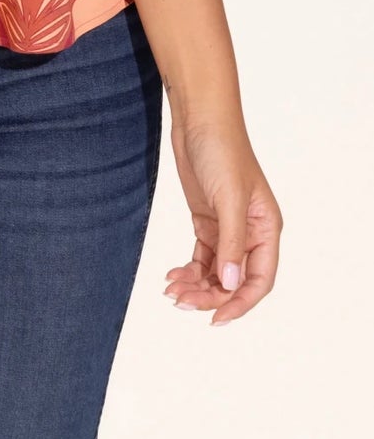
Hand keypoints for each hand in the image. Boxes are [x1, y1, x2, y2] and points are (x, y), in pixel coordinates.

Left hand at [163, 114, 282, 324]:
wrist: (198, 120)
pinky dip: (188, 270)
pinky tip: (172, 277)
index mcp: (266, 229)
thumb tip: (232, 284)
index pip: (260, 279)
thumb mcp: (228, 198)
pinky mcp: (206, 221)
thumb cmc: (222, 151)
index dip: (241, 302)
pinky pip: (201, 256)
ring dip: (196, 286)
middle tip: (182, 304)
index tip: (216, 318)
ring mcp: (227, 228)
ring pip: (216, 271)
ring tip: (172, 293)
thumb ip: (231, 242)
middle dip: (210, 295)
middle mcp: (249, 233)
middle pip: (235, 280)